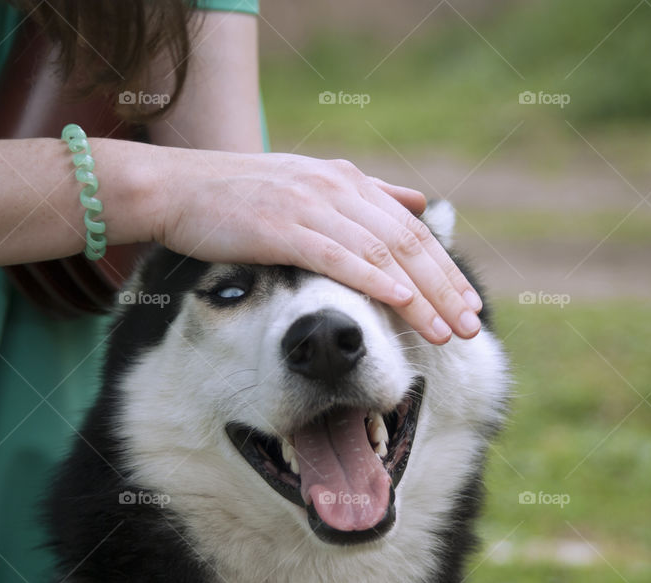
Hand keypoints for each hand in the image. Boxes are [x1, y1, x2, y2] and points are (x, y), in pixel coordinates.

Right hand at [153, 150, 482, 342]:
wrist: (177, 189)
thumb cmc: (239, 197)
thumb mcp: (311, 185)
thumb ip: (368, 194)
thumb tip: (423, 201)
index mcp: (347, 181)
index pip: (411, 230)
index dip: (446, 269)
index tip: (470, 304)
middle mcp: (337, 189)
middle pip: (408, 243)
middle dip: (445, 288)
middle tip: (473, 325)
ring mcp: (312, 206)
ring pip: (383, 253)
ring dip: (420, 295)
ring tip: (447, 332)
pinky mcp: (283, 228)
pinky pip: (338, 258)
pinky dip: (373, 281)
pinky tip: (400, 304)